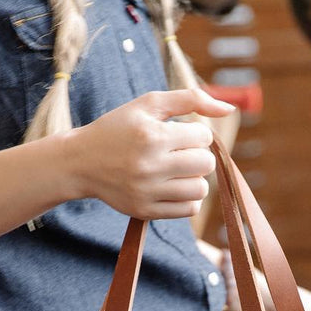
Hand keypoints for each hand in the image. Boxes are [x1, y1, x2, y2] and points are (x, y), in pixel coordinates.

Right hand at [69, 89, 234, 218]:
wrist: (80, 162)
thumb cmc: (119, 128)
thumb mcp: (149, 104)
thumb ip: (190, 99)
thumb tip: (229, 109)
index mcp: (152, 136)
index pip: (203, 138)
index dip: (196, 133)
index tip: (178, 134)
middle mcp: (150, 166)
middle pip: (205, 165)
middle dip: (198, 156)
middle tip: (181, 152)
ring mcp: (147, 192)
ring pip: (200, 190)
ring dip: (195, 178)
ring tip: (178, 170)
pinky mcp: (145, 210)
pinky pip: (188, 210)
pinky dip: (187, 198)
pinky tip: (173, 186)